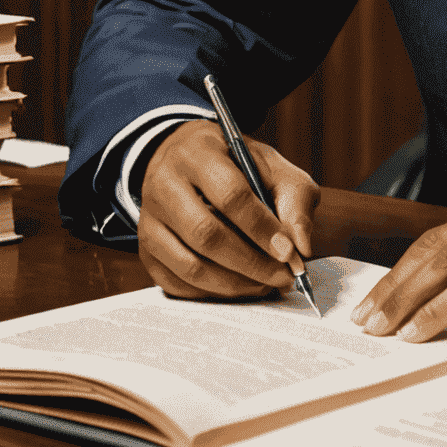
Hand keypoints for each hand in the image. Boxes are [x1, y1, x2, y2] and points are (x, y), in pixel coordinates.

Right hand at [138, 119, 319, 300]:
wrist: (189, 160)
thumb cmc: (237, 164)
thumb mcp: (272, 165)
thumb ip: (294, 199)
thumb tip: (300, 247)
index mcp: (199, 153)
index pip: (230, 195)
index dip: (261, 228)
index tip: (288, 252)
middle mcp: (164, 184)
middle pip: (205, 234)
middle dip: (251, 263)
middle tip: (281, 276)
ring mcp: (149, 219)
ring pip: (189, 264)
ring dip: (234, 284)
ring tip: (265, 285)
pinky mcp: (145, 249)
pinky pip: (177, 283)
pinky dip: (212, 293)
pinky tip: (239, 286)